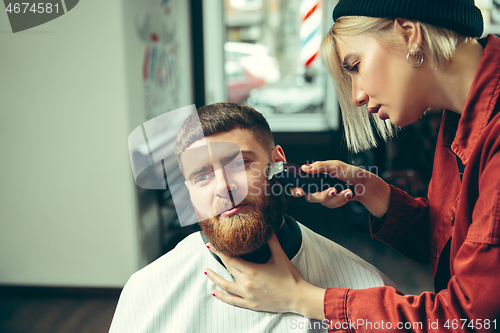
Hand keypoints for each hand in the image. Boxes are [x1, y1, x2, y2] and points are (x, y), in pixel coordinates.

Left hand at [204, 234, 325, 319]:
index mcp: (253, 271)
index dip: (220, 251)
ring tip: (207, 272)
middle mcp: (247, 284)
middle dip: (218, 258)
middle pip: (228, 269)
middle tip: (210, 249)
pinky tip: (215, 293)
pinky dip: (223, 297)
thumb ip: (272, 241)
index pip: (231, 258)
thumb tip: (268, 228)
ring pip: (226, 286)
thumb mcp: (280, 257)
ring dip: (215, 279)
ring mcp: (248, 295)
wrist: (298, 297)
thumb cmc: (290, 277)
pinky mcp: (251, 304)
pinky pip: (233, 301)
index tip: (212, 244)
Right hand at [290, 160, 389, 217]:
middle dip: (323, 195)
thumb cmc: (350, 172)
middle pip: (310, 197)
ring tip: (347, 191)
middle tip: (333, 190)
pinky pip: (332, 206)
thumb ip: (319, 166)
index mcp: (315, 176)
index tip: (300, 192)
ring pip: (323, 202)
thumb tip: (305, 168)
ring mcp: (324, 195)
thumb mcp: (335, 165)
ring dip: (337, 198)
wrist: (364, 184)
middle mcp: (317, 186)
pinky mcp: (331, 202)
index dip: (295, 189)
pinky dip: (341, 200)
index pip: (298, 183)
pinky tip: (347, 194)